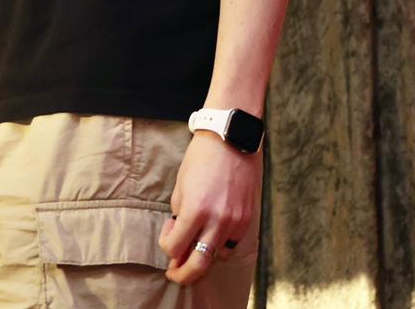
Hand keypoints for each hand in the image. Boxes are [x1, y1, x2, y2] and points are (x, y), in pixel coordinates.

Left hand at [158, 131, 260, 284]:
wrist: (231, 140)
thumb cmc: (200, 159)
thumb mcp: (181, 186)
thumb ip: (179, 215)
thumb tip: (178, 238)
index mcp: (194, 210)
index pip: (175, 248)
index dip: (167, 246)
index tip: (168, 234)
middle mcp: (217, 220)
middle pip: (199, 264)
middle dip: (184, 274)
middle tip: (175, 275)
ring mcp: (235, 222)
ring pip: (218, 257)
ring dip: (204, 257)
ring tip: (196, 247)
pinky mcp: (247, 219)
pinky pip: (233, 244)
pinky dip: (221, 246)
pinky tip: (213, 236)